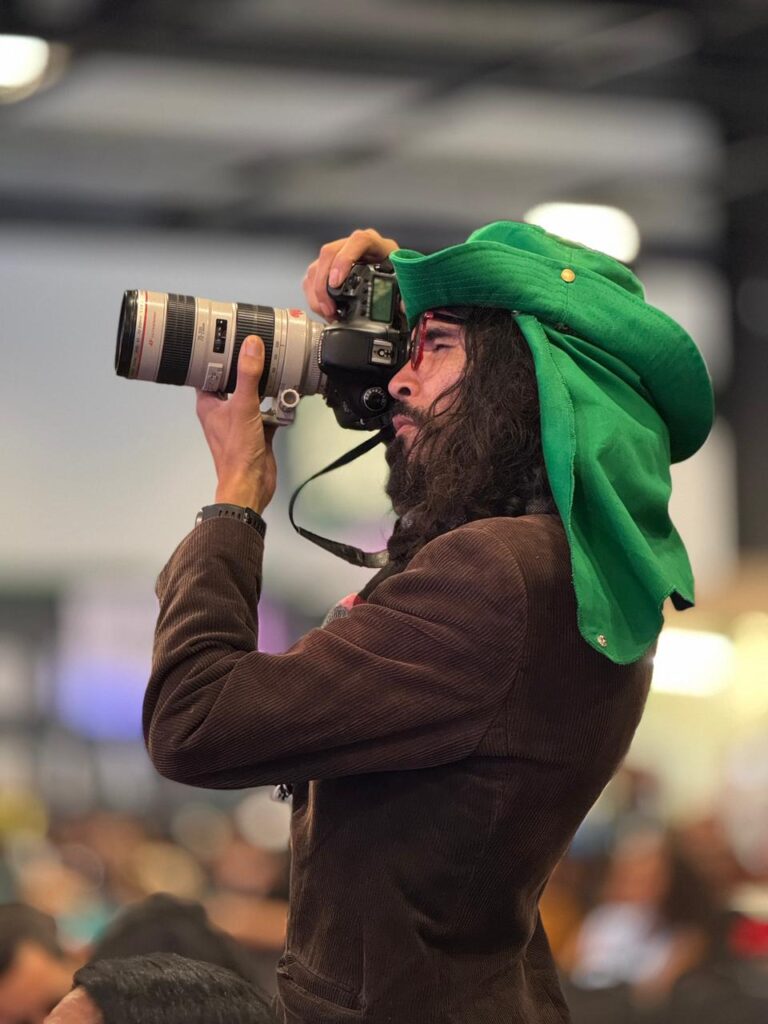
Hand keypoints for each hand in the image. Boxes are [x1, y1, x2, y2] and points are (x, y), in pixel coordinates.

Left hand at [196, 336, 276, 514]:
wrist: (251, 484)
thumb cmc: (236, 455)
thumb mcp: (243, 407)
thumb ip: (248, 376)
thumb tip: (250, 348)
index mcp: (209, 404)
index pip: (208, 372)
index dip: (216, 356)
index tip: (228, 340)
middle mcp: (222, 412)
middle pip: (233, 382)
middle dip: (246, 369)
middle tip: (257, 351)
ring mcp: (240, 422)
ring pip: (253, 397)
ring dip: (265, 388)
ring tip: (274, 372)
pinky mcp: (257, 432)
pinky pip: (268, 413)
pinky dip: (278, 407)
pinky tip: (286, 400)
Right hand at [302, 227, 399, 319]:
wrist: (395, 281)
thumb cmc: (400, 279)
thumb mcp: (405, 284)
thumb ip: (406, 294)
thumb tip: (404, 307)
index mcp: (377, 245)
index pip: (359, 241)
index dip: (344, 259)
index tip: (336, 282)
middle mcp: (355, 246)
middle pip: (329, 254)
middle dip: (324, 285)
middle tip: (330, 308)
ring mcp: (339, 256)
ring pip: (317, 267)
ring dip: (317, 293)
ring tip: (328, 313)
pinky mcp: (328, 269)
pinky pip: (312, 278)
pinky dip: (314, 296)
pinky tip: (324, 310)